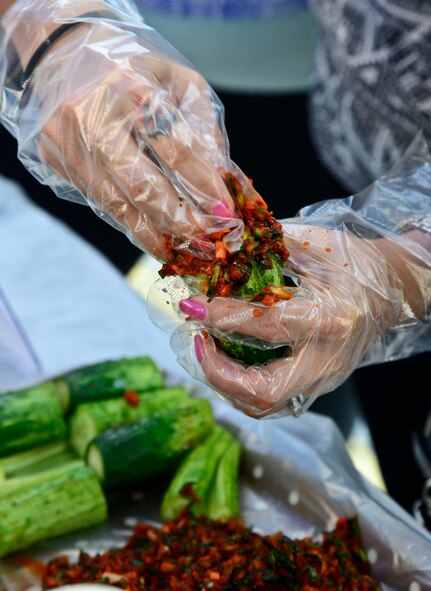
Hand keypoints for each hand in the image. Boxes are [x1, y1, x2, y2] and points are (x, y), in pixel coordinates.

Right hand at [4, 7, 238, 258]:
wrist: (63, 55)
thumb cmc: (134, 70)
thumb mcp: (179, 82)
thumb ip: (203, 129)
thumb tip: (225, 181)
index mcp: (131, 89)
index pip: (176, 149)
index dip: (204, 186)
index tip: (227, 215)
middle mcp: (94, 119)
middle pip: (143, 187)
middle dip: (180, 222)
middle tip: (207, 244)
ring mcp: (70, 145)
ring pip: (118, 206)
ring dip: (154, 235)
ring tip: (182, 251)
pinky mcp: (57, 163)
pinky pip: (102, 204)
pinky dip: (131, 225)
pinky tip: (154, 237)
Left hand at [177, 221, 427, 416]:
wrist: (390, 290)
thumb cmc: (354, 263)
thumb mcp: (314, 245)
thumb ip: (267, 251)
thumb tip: (220, 255)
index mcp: (331, 319)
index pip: (267, 326)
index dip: (222, 317)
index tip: (192, 306)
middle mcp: (326, 359)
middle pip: (264, 391)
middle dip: (218, 373)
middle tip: (197, 343)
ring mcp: (322, 379)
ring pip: (264, 404)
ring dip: (225, 382)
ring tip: (206, 349)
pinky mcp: (316, 385)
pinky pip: (270, 398)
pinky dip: (239, 383)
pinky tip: (226, 357)